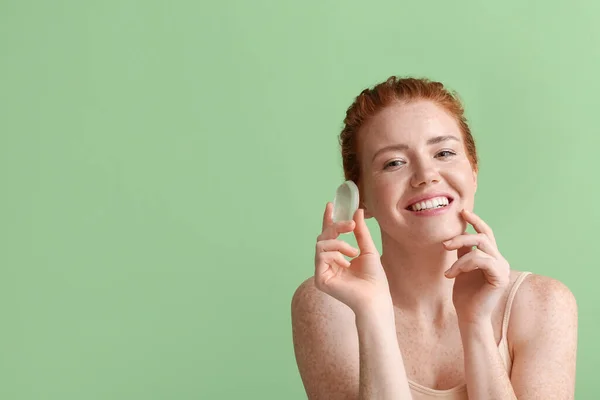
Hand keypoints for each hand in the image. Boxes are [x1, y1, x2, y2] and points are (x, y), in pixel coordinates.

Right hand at [314, 202, 390, 312]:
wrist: (375, 296)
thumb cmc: (374, 277)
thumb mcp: (368, 249)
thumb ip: (360, 231)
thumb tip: (357, 211)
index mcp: (338, 257)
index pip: (329, 235)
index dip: (328, 220)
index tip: (330, 205)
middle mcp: (328, 263)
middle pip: (323, 236)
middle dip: (336, 227)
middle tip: (351, 226)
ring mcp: (322, 271)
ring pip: (321, 244)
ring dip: (339, 243)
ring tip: (353, 252)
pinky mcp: (320, 279)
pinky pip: (321, 255)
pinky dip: (336, 255)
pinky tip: (347, 264)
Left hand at [442, 209, 510, 324]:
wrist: (469, 316)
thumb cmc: (464, 295)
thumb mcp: (461, 268)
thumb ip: (463, 252)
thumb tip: (457, 235)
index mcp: (492, 257)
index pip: (485, 233)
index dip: (475, 221)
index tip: (462, 211)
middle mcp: (500, 260)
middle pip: (482, 236)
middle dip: (461, 237)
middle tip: (444, 245)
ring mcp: (502, 267)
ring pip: (481, 246)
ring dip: (460, 255)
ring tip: (448, 271)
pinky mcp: (500, 276)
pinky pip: (481, 260)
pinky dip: (464, 264)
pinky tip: (452, 275)